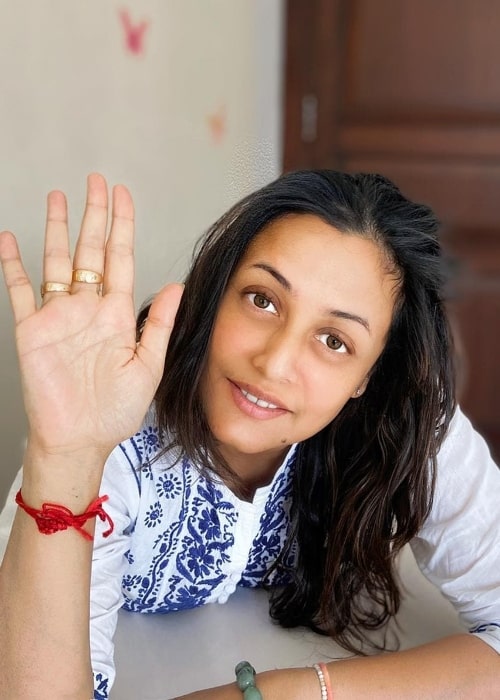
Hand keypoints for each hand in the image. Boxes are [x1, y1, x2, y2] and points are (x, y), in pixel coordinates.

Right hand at [0, 174, 182, 462]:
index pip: (121, 259)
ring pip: (57, 261)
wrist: (79, 439)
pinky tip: (9, 240)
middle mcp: (88, 308)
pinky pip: (19, 289)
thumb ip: (158, 324)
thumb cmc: (115, 411)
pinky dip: (12, 264)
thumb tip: (177, 286)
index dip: (122, 227)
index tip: (123, 196)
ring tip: (60, 198)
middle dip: (95, 216)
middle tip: (97, 182)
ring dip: (58, 229)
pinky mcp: (31, 329)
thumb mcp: (147, 367)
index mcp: (117, 315)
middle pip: (91, 251)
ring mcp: (58, 316)